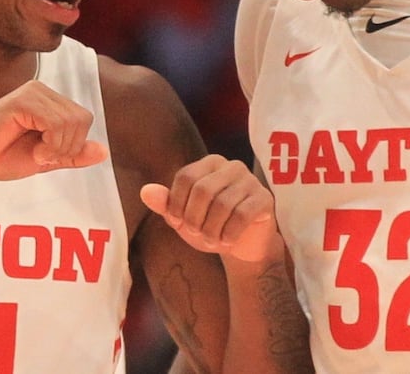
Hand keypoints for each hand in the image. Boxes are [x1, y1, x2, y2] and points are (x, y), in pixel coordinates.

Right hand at [0, 80, 107, 179]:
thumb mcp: (44, 160)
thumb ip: (72, 155)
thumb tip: (104, 152)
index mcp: (49, 101)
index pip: (83, 119)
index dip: (72, 145)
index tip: (46, 156)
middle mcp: (42, 91)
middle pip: (82, 119)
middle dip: (67, 147)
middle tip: (41, 156)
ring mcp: (32, 93)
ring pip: (71, 121)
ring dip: (56, 147)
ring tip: (34, 153)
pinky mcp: (22, 100)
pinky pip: (55, 123)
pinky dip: (50, 144)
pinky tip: (33, 150)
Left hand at [140, 155, 280, 261]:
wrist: (242, 246)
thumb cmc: (210, 226)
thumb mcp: (182, 217)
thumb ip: (165, 204)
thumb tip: (145, 192)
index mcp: (210, 163)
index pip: (185, 177)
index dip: (176, 204)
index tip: (178, 223)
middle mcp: (231, 166)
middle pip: (202, 190)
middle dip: (194, 219)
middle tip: (195, 234)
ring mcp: (250, 181)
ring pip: (222, 205)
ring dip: (212, 230)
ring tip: (212, 241)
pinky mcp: (264, 199)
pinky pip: (242, 215)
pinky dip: (229, 234)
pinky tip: (227, 241)